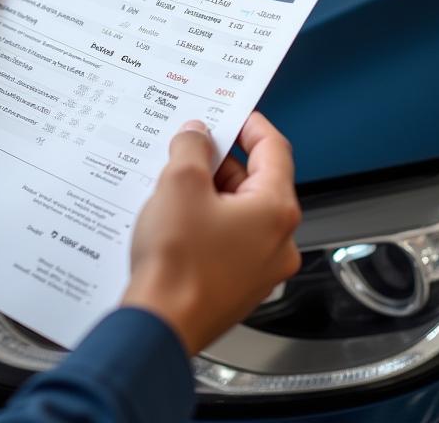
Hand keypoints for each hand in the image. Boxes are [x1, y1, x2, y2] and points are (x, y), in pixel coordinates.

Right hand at [121, 112, 300, 354]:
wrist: (160, 325)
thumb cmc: (177, 265)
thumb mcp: (179, 183)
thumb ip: (192, 148)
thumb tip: (197, 135)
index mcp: (275, 211)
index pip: (274, 150)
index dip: (250, 125)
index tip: (232, 113)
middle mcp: (278, 241)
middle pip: (255, 181)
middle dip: (219, 162)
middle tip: (187, 148)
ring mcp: (260, 268)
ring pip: (239, 212)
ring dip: (209, 193)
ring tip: (171, 186)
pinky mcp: (237, 285)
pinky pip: (227, 239)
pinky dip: (205, 222)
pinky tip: (174, 219)